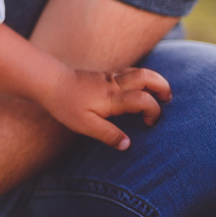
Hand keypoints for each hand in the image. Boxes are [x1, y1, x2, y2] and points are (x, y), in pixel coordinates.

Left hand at [41, 66, 171, 148]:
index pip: (144, 100)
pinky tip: (137, 89)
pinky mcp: (103, 76)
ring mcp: (109, 78)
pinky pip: (127, 72)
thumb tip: (128, 145)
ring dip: (153, 80)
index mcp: (112, 98)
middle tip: (167, 100)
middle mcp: (114, 84)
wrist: (48, 82)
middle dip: (162, 86)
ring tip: (158, 94)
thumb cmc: (65, 105)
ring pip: (138, 71)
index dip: (153, 112)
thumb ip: (108, 135)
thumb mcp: (85, 126)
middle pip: (147, 76)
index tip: (149, 125)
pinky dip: (139, 79)